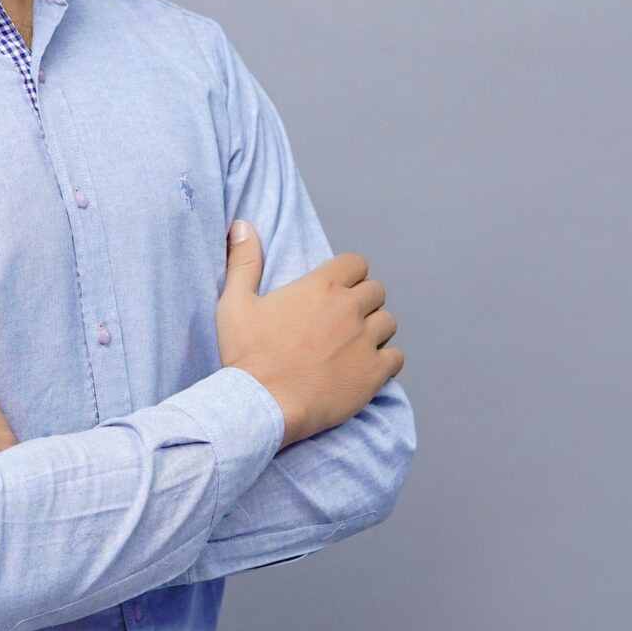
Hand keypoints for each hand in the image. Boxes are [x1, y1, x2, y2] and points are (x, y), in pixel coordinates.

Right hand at [216, 221, 402, 446]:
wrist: (262, 405)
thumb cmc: (247, 355)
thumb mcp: (235, 303)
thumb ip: (244, 261)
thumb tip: (241, 225)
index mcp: (320, 286)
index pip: (356, 263)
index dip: (347, 275)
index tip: (334, 290)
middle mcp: (349, 308)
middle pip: (376, 290)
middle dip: (363, 300)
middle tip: (342, 320)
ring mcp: (365, 341)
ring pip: (388, 322)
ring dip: (375, 330)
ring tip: (353, 344)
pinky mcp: (373, 373)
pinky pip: (396, 357)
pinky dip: (385, 361)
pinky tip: (365, 368)